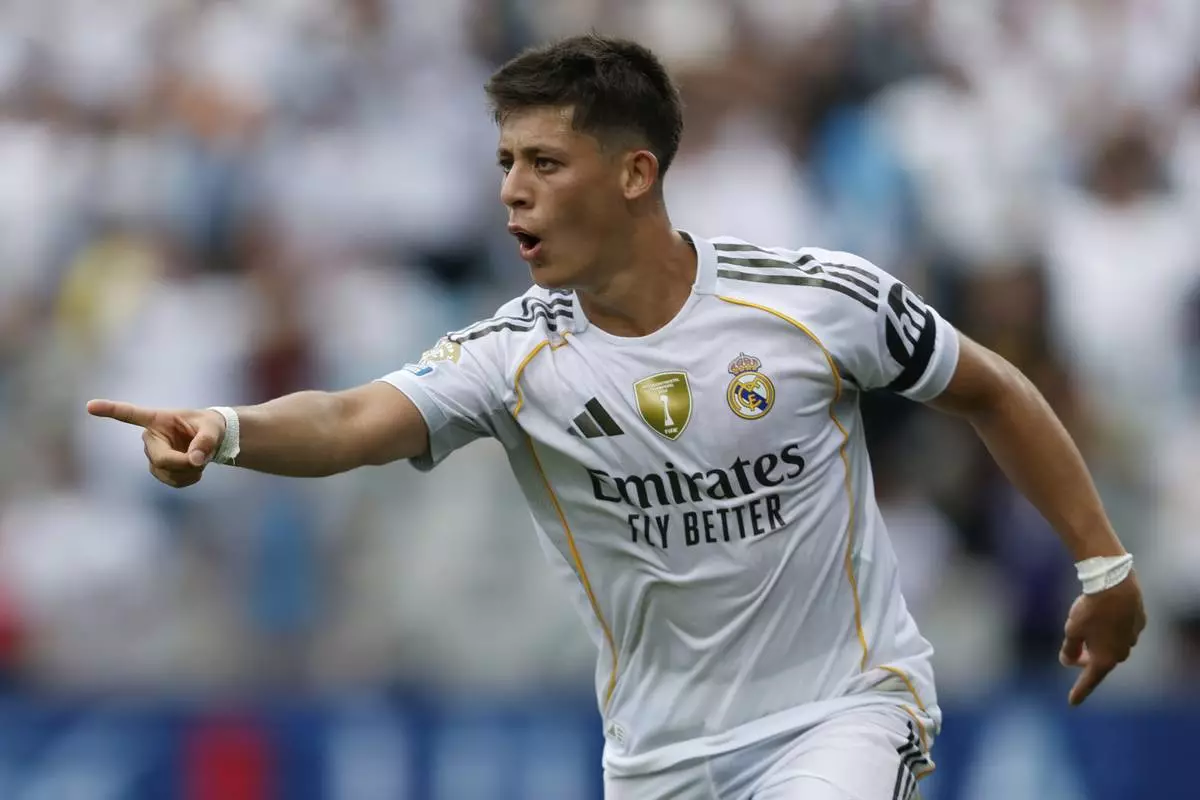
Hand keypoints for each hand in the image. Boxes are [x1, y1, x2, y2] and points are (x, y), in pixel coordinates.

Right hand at [87, 399, 226, 488]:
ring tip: (200, 459)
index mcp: (158, 419)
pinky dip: (189, 479)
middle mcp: (149, 437)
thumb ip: (206, 441)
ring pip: (167, 473)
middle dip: (184, 463)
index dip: (110, 410)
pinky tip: (195, 468)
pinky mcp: (158, 469)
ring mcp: (152, 455)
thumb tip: (195, 459)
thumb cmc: (210, 427)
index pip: (130, 415)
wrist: (211, 441)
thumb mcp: (214, 428)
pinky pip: (173, 482)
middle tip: (202, 459)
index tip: (90, 405)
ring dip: (189, 472)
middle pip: (161, 459)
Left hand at [1058, 572, 1145, 705]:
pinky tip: (1104, 617)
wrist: (1116, 585)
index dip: (1080, 691)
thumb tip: (1067, 661)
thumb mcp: (1072, 631)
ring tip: (1087, 630)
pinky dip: (1110, 629)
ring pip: (1112, 646)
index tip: (1072, 702)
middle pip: (1101, 662)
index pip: (1089, 680)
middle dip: (1086, 660)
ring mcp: (1132, 639)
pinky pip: (1121, 631)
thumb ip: (1069, 649)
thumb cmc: (1090, 610)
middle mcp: (1122, 653)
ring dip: (1099, 643)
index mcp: (1105, 659)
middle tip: (1073, 655)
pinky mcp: (1138, 624)